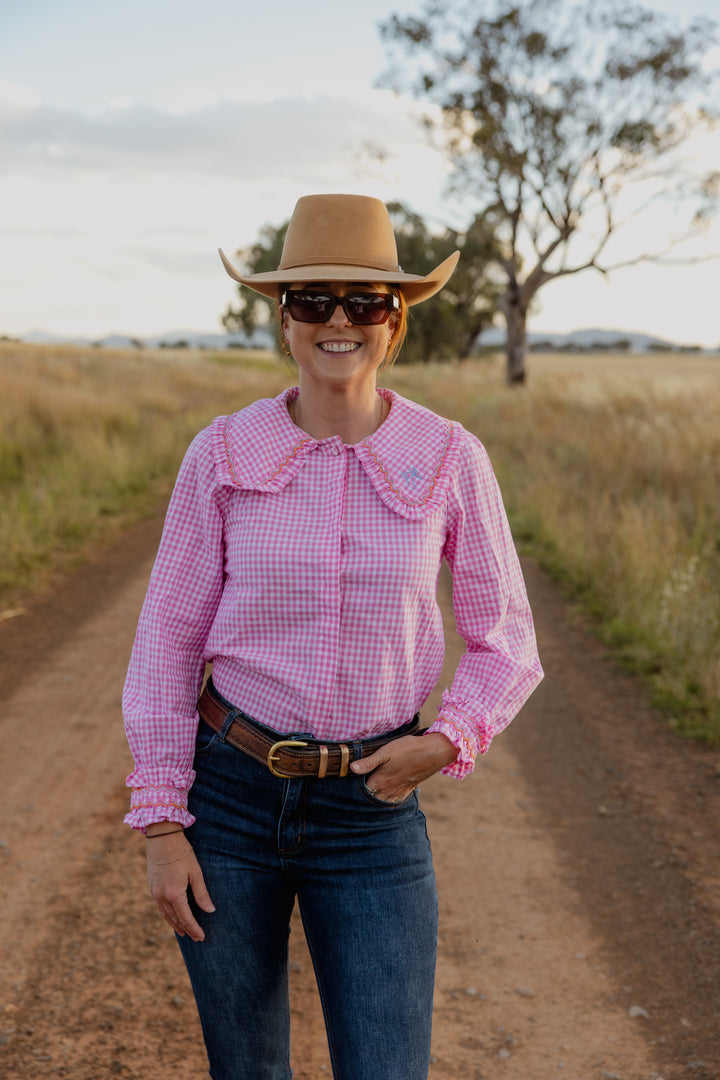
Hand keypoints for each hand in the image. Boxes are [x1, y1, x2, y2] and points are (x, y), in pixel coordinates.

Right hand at [145, 827, 214, 941]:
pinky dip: (166, 915)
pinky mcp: (151, 886)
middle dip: (186, 929)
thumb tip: (210, 911)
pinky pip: (159, 907)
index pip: (186, 918)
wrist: (162, 838)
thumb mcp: (195, 873)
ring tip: (183, 932)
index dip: (195, 929)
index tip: (202, 937)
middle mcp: (162, 896)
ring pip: (165, 915)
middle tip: (195, 938)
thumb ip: (202, 894)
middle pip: (175, 919)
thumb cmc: (182, 853)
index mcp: (174, 894)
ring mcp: (154, 892)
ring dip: (175, 925)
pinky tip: (171, 916)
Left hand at [350, 732, 457, 802]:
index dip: (354, 788)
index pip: (362, 790)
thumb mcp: (385, 752)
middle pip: (372, 799)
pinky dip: (388, 800)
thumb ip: (368, 762)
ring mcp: (399, 791)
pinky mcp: (408, 790)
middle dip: (364, 796)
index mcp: (381, 781)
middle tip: (356, 791)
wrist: (433, 753)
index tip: (349, 784)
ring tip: (370, 793)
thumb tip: (352, 769)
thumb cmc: (408, 750)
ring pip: (383, 802)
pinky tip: (385, 794)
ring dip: (376, 799)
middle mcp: (389, 790)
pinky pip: (394, 801)